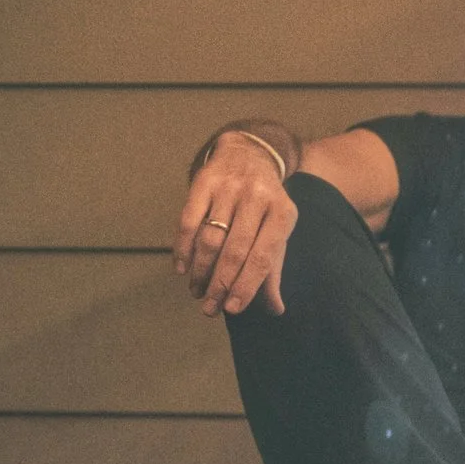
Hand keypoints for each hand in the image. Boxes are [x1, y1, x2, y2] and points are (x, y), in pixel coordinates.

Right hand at [175, 138, 296, 315]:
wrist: (249, 154)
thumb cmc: (265, 204)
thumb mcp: (278, 230)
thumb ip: (274, 269)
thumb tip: (276, 309)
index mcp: (282, 213)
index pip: (263, 257)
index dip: (247, 285)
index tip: (232, 308)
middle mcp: (257, 198)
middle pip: (235, 250)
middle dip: (220, 284)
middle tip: (209, 307)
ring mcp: (230, 188)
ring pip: (210, 238)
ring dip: (200, 270)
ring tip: (196, 291)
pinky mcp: (204, 182)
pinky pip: (188, 221)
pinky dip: (183, 248)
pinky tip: (182, 268)